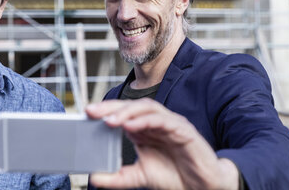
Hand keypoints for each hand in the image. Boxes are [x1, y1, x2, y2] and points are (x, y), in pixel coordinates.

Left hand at [85, 98, 238, 189]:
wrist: (201, 187)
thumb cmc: (174, 176)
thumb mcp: (139, 177)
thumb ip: (118, 177)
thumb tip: (94, 177)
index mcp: (144, 129)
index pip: (123, 113)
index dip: (105, 110)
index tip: (87, 113)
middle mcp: (155, 123)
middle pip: (131, 106)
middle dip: (111, 107)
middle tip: (92, 111)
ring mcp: (170, 123)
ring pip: (147, 108)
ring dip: (127, 112)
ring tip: (110, 120)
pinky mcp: (183, 129)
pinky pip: (163, 120)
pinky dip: (146, 120)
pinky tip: (132, 126)